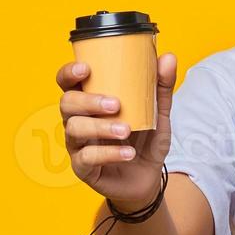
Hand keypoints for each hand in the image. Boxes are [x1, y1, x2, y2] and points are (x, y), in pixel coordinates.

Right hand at [55, 54, 177, 208]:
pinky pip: (87, 158)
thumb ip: (161, 86)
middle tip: (116, 104)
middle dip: (89, 101)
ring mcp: (78, 144)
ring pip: (75, 129)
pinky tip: (128, 153)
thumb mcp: (158, 111)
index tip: (85, 69)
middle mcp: (78, 119)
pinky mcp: (83, 167)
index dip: (69, 73)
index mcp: (90, 100)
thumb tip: (168, 57)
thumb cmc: (146, 139)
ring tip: (126, 130)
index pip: (67, 82)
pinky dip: (109, 153)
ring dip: (101, 127)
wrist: (149, 176)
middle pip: (66, 103)